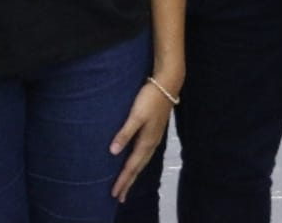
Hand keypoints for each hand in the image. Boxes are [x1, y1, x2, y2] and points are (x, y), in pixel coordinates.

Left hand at [109, 81, 173, 201]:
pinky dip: (140, 162)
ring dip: (134, 173)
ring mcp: (155, 136)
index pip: (132, 166)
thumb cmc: (150, 98)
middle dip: (129, 182)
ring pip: (143, 161)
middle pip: (139, 167)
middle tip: (120, 196)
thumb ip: (125, 133)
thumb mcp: (136, 115)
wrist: (168, 84)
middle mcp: (152, 142)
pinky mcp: (155, 130)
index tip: (115, 194)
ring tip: (128, 183)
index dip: (123, 180)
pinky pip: (146, 153)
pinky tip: (137, 160)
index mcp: (146, 141)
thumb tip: (113, 152)